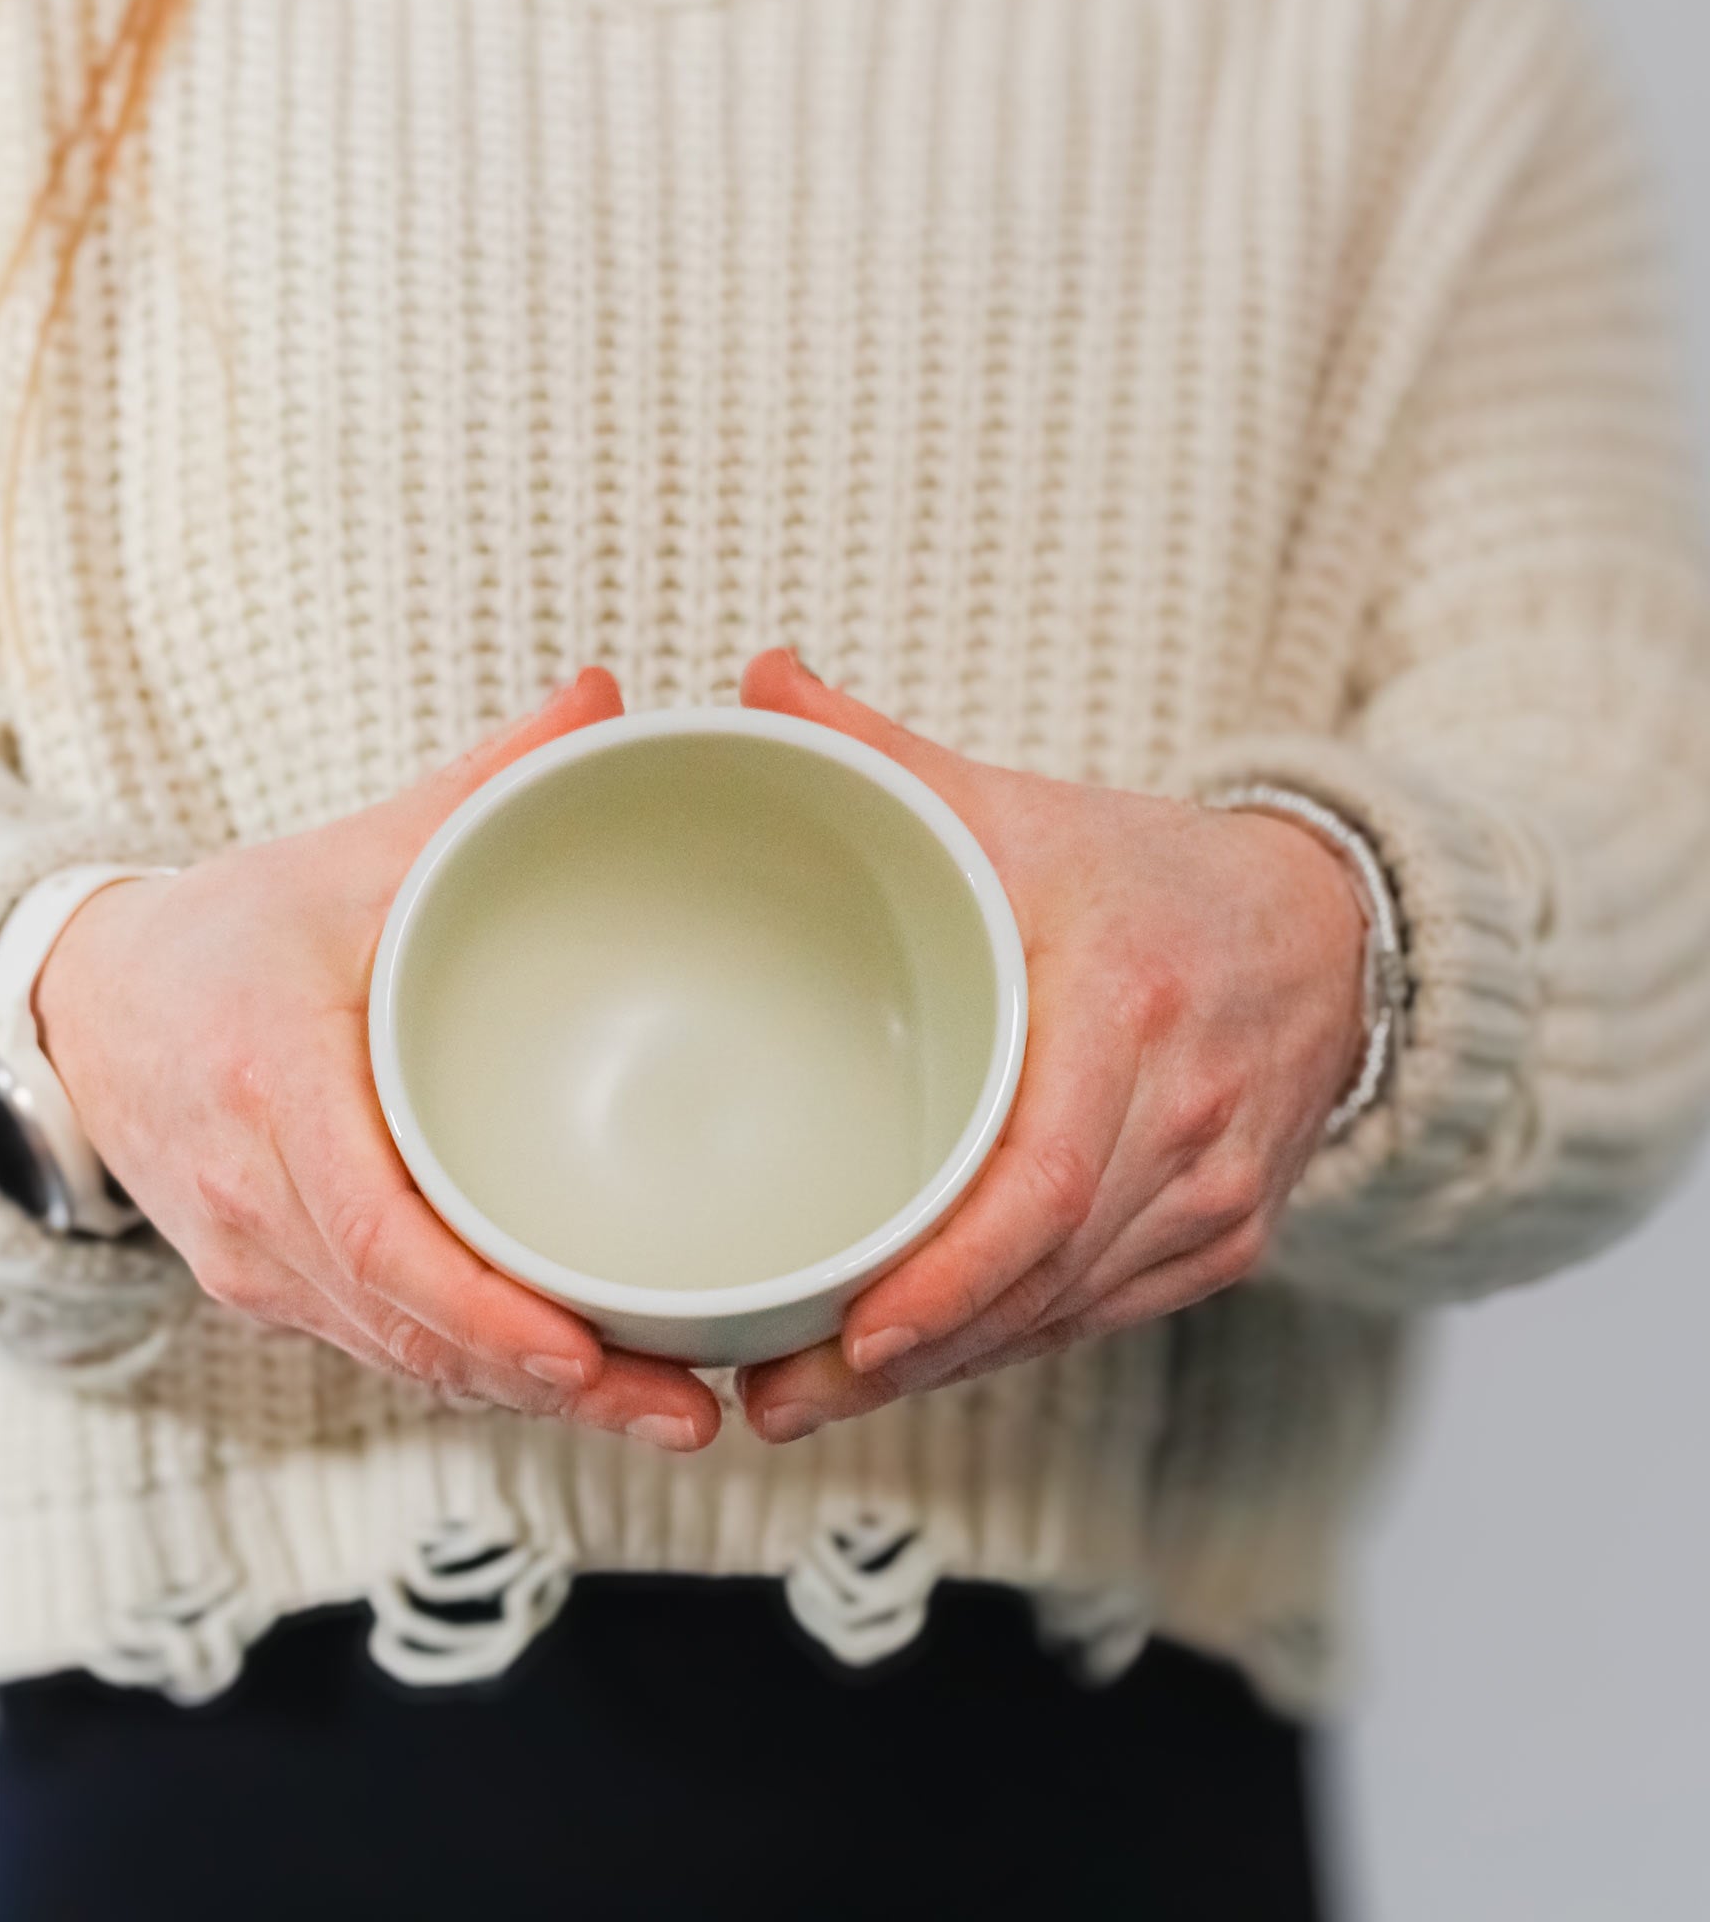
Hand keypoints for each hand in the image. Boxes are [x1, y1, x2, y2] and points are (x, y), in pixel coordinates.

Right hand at [32, 668, 721, 1452]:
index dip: (488, 1309)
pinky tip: (570, 1380)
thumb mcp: (345, 852)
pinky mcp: (264, 1285)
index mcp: (272, 1081)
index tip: (591, 1348)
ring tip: (663, 1409)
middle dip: (550, 1383)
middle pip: (410, 1325)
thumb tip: (605, 699)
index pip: (383, 1229)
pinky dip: (472, 1370)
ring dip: (525, 1397)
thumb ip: (480, 785)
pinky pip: (378, 1347)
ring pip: (400, 1358)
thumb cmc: (227, 934)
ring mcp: (253, 1258)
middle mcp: (255, 1194)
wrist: (80, 1010)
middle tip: (688, 1407)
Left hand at [733, 650, 1365, 1443]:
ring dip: (946, 1368)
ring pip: (1068, 1313)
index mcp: (1124, 1008)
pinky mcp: (1225, 1237)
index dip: (954, 1273)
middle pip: (1044, 1275)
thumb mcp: (1018, 806)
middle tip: (775, 1399)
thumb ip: (882, 751)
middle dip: (909, 1355)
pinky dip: (1008, 1344)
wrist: (1328, 927)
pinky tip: (918, 1367)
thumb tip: (754, 680)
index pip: (1047, 1177)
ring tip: (813, 1401)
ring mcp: (1217, 1192)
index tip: (853, 1328)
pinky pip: (1103, 1313)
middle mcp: (1184, 1117)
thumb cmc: (1146, 874)